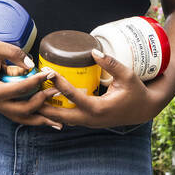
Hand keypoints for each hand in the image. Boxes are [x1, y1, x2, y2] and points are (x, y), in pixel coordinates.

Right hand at [0, 39, 63, 128]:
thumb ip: (14, 53)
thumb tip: (32, 66)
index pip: (18, 89)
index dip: (36, 82)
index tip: (50, 74)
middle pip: (21, 110)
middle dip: (41, 102)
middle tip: (56, 92)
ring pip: (21, 118)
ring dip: (39, 120)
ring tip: (57, 122)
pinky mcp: (1, 106)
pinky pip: (19, 114)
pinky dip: (33, 116)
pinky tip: (47, 119)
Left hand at [37, 48, 166, 128]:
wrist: (144, 109)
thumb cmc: (137, 91)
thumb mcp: (127, 75)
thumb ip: (111, 63)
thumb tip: (93, 51)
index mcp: (99, 108)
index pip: (73, 96)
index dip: (59, 83)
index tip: (48, 72)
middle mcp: (91, 119)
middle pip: (61, 115)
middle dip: (44, 106)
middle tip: (30, 93)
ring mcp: (89, 123)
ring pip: (63, 120)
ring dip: (49, 110)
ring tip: (33, 98)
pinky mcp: (89, 122)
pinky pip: (69, 119)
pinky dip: (57, 112)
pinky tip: (46, 102)